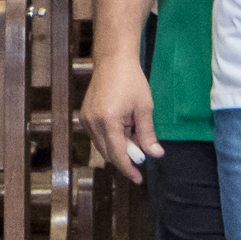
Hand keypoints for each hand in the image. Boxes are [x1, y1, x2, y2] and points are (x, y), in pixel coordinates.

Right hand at [81, 57, 161, 184]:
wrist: (113, 60)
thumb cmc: (131, 81)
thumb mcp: (144, 108)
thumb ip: (148, 134)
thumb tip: (155, 154)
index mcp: (108, 121)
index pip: (118, 155)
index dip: (129, 169)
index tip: (139, 179)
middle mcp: (93, 123)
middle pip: (109, 153)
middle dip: (126, 156)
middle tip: (143, 149)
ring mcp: (86, 120)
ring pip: (103, 146)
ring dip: (119, 146)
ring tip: (134, 130)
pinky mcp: (85, 116)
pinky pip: (98, 136)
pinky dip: (111, 138)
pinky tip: (125, 126)